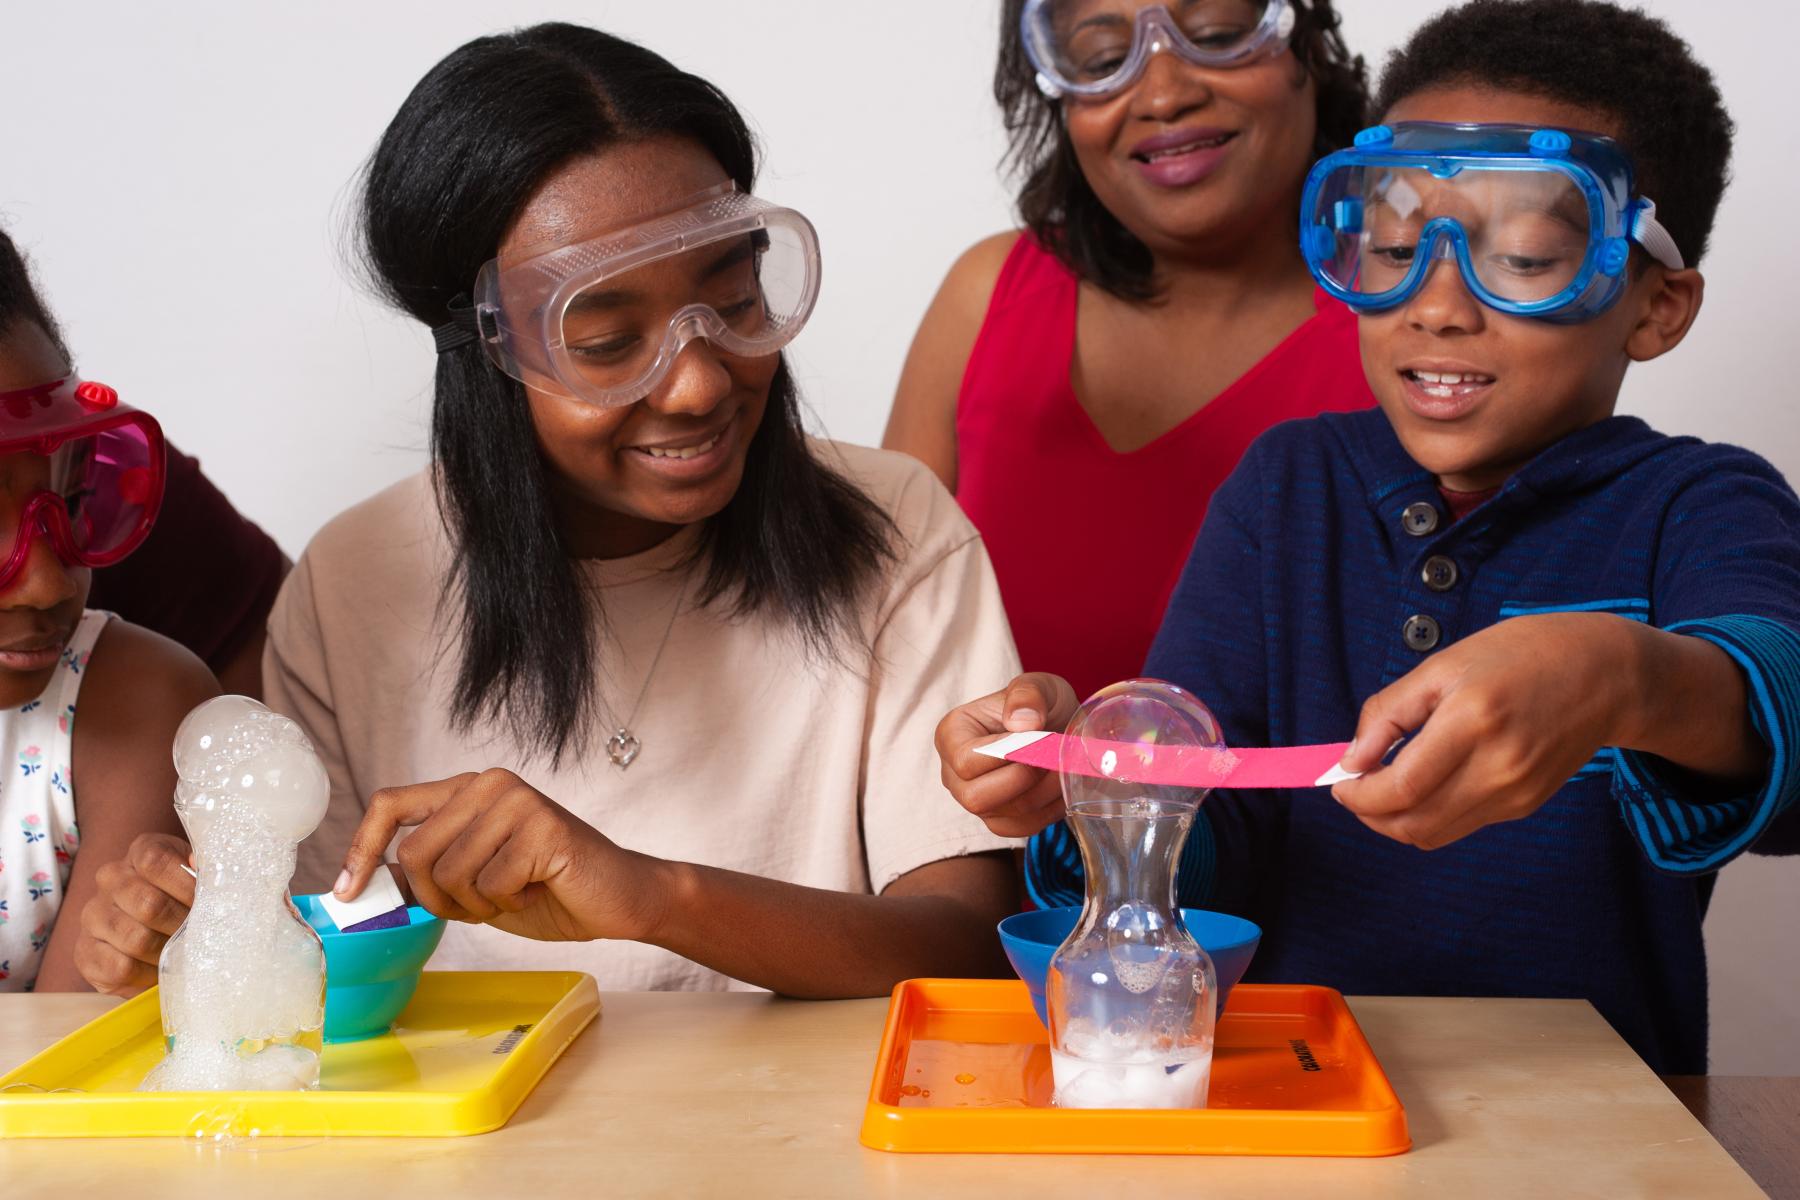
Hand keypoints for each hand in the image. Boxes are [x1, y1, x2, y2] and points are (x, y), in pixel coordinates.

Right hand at [74, 833, 193, 995]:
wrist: (156, 942)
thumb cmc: (186, 903)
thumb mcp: (201, 880)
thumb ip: (205, 872)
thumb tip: (197, 862)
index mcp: (141, 853)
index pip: (155, 861)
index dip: (186, 886)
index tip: (209, 904)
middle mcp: (111, 878)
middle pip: (148, 904)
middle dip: (182, 926)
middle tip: (200, 937)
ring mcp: (93, 915)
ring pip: (136, 939)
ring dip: (167, 952)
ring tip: (182, 954)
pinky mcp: (86, 953)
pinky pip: (120, 967)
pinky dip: (147, 974)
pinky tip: (158, 969)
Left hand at [336, 769, 668, 942]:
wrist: (616, 898)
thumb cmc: (546, 889)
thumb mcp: (471, 883)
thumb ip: (425, 874)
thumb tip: (363, 887)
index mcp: (467, 790)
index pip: (390, 804)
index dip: (360, 849)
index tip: (347, 893)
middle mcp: (489, 784)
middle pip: (416, 852)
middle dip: (438, 898)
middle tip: (479, 905)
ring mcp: (516, 801)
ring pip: (451, 873)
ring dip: (478, 904)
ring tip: (514, 894)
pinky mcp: (541, 826)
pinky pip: (491, 884)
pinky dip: (509, 903)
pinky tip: (536, 890)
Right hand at [935, 672, 1079, 837]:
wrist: (1057, 726)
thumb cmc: (1040, 704)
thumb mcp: (1038, 685)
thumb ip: (1028, 695)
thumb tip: (1023, 723)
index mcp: (952, 735)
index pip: (966, 761)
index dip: (1005, 756)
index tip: (1038, 739)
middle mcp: (954, 773)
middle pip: (976, 798)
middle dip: (1023, 780)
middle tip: (1051, 756)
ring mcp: (974, 801)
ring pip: (1003, 816)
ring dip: (1042, 793)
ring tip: (1062, 766)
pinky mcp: (999, 820)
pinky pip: (1021, 829)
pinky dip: (1048, 810)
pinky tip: (1059, 785)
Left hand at [1332, 613, 1645, 849]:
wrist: (1606, 675)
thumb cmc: (1520, 655)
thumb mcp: (1443, 664)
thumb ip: (1389, 712)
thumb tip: (1351, 760)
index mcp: (1473, 721)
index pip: (1401, 787)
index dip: (1358, 795)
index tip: (1339, 782)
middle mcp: (1498, 766)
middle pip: (1413, 824)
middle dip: (1370, 815)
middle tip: (1353, 789)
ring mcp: (1516, 793)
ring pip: (1434, 834)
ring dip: (1396, 820)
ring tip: (1382, 787)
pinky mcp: (1525, 805)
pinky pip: (1461, 824)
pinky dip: (1430, 813)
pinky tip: (1424, 782)